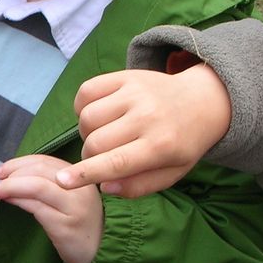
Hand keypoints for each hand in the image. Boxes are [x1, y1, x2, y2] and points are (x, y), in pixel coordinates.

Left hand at [0, 154, 103, 262]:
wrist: (101, 253)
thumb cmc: (81, 223)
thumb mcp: (70, 198)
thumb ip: (50, 184)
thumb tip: (13, 175)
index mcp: (81, 177)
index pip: (46, 161)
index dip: (20, 162)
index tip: (2, 170)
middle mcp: (80, 188)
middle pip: (41, 170)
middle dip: (13, 171)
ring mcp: (74, 207)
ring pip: (37, 186)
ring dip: (10, 186)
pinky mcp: (65, 226)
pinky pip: (36, 207)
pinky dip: (18, 200)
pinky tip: (7, 201)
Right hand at [55, 65, 231, 197]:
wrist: (201, 101)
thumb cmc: (182, 144)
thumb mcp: (171, 174)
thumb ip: (138, 187)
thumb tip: (104, 187)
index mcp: (162, 145)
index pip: (116, 163)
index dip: (85, 174)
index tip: (61, 182)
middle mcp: (148, 116)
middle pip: (95, 141)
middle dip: (89, 156)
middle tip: (103, 156)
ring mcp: (136, 92)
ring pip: (87, 117)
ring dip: (87, 132)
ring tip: (104, 134)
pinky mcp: (126, 76)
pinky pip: (86, 91)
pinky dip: (83, 106)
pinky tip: (99, 114)